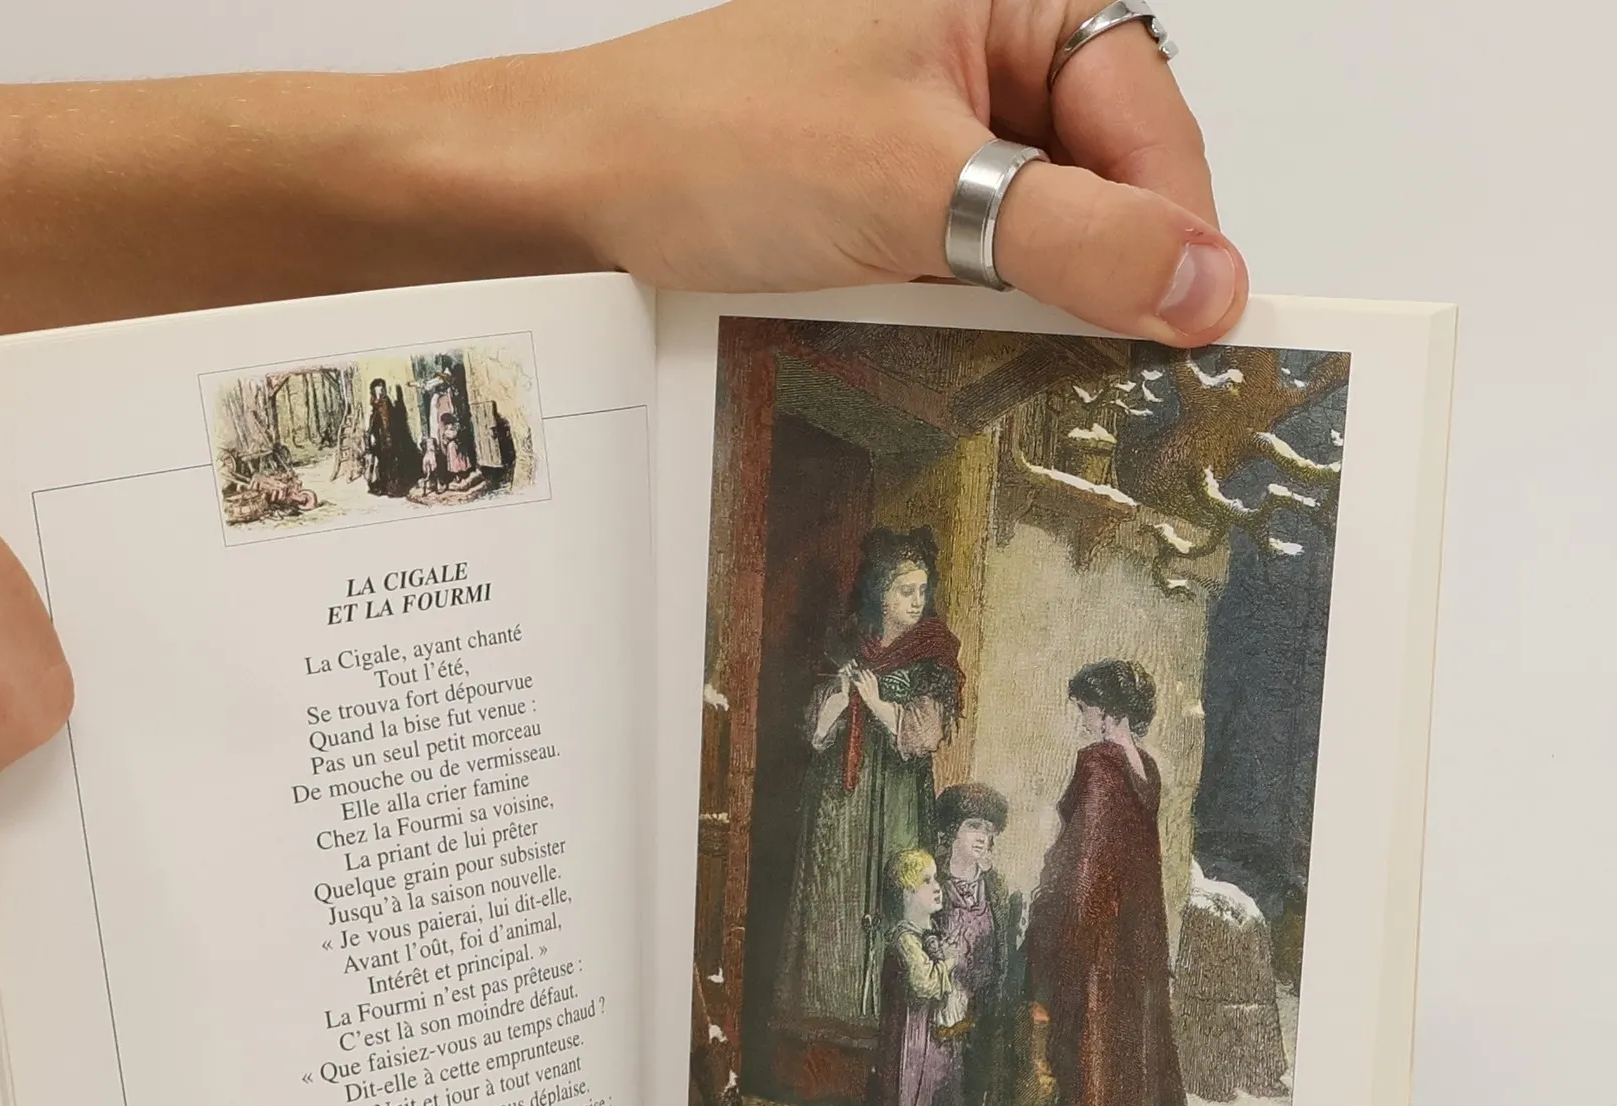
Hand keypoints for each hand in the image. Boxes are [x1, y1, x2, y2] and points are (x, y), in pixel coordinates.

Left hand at [548, 0, 1244, 344]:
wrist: (579, 191)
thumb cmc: (717, 142)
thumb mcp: (918, 187)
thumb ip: (1073, 237)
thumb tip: (1208, 283)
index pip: (1149, 114)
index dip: (1178, 222)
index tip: (1196, 324)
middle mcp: (983, 55)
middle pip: (1105, 178)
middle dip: (1106, 269)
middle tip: (1114, 368)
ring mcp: (936, 135)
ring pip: (1040, 233)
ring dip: (1036, 303)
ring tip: (1022, 358)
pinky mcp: (895, 205)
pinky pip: (975, 267)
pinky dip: (976, 315)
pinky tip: (960, 352)